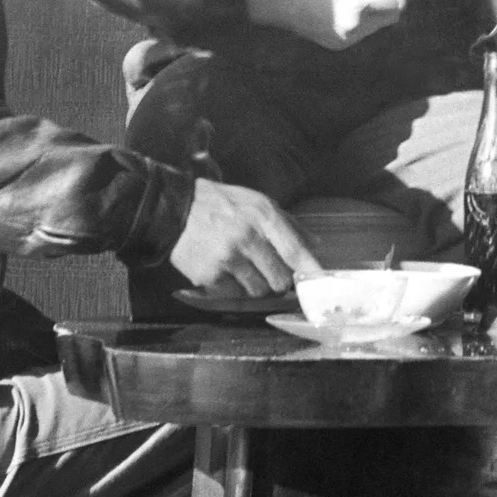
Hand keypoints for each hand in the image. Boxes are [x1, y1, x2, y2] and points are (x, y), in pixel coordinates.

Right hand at [168, 178, 320, 296]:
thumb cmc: (221, 204)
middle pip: (280, 279)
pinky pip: (234, 294)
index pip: (294, 250)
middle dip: (279, 280)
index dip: (310, 271)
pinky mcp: (209, 276)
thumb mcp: (257, 202)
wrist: (176, 209)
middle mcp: (247, 237)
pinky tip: (223, 269)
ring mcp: (227, 258)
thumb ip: (288, 223)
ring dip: (256, 285)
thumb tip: (315, 244)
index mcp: (263, 216)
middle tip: (269, 271)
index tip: (321, 285)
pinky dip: (232, 287)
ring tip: (243, 267)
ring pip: (258, 290)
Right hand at [245, 0, 410, 49]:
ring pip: (378, 25)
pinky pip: (362, 32)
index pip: (398, 0)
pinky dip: (360, 20)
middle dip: (388, 1)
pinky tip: (340, 8)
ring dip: (374, 11)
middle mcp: (353, 27)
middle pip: (392, 16)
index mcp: (355, 3)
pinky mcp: (339, 46)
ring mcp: (345, 40)